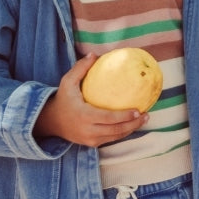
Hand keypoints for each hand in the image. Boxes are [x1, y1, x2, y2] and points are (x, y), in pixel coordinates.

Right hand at [33, 53, 148, 146]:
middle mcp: (87, 130)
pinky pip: (111, 139)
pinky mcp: (92, 144)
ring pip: (115, 136)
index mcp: (83, 115)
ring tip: (144, 119)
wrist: (51, 121)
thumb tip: (94, 54)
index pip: (108, 118)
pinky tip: (132, 124)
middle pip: (116, 130)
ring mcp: (90, 139)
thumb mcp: (67, 82)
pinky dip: (122, 132)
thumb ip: (80, 68)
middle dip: (133, 124)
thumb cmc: (62, 99)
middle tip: (146, 115)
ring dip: (131, 129)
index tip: (138, 110)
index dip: (124, 116)